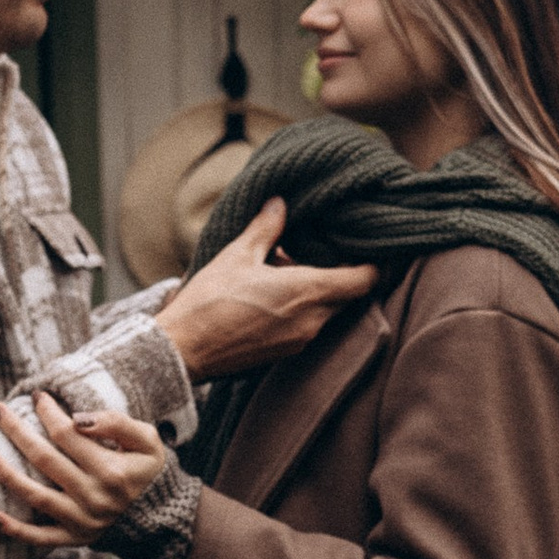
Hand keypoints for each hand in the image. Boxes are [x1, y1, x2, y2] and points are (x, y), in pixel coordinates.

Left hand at [0, 395, 169, 549]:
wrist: (159, 517)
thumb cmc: (148, 471)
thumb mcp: (148, 440)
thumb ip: (116, 423)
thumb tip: (78, 419)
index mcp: (112, 470)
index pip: (67, 433)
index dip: (47, 411)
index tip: (36, 396)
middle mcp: (94, 496)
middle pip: (44, 458)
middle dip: (15, 430)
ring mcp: (82, 520)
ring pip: (35, 495)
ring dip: (6, 474)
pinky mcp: (73, 538)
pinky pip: (40, 538)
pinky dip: (15, 530)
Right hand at [155, 198, 376, 380]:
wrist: (183, 351)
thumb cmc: (209, 302)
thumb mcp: (237, 256)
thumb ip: (265, 229)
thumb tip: (279, 203)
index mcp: (309, 293)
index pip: (365, 279)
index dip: (375, 262)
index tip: (368, 246)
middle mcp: (313, 322)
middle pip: (348, 295)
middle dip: (340, 273)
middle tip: (322, 250)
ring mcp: (300, 342)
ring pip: (327, 311)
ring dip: (317, 291)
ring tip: (289, 269)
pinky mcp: (285, 354)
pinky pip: (308, 326)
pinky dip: (301, 309)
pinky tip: (275, 294)